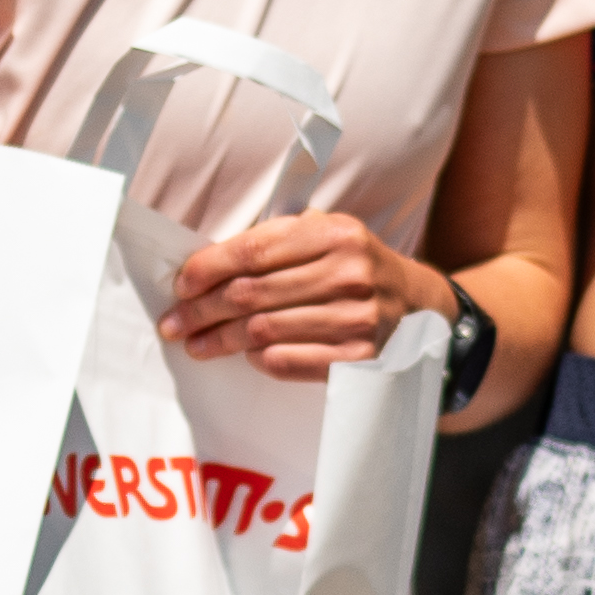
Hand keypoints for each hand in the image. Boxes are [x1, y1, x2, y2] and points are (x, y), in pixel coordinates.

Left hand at [166, 211, 444, 374]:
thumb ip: (276, 242)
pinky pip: (288, 361)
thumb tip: (205, 267)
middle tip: (174, 322)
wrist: (420, 308)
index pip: (254, 249)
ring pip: (263, 331)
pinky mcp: (359, 358)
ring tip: (197, 344)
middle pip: (252, 294)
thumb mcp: (327, 238)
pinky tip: (246, 355)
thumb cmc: (355, 269)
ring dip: (221, 340)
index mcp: (336, 233)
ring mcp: (357, 318)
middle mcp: (349, 273)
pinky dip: (258, 359)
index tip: (181, 285)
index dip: (209, 268)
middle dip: (203, 310)